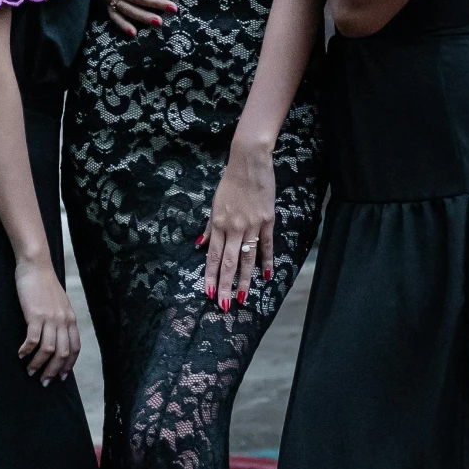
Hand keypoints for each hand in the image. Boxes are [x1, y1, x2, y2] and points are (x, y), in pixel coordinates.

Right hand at [14, 259, 80, 382]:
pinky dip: (26, 351)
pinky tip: (20, 354)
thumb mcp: (58, 303)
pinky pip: (32, 340)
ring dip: (38, 364)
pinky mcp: (35, 315)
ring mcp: (50, 318)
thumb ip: (60, 319)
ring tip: (29, 371)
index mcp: (70, 318)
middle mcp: (63, 320)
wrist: (36, 266)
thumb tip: (56, 336)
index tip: (62, 377)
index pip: (75, 347)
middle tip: (44, 382)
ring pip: (48, 350)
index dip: (69, 364)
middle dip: (53, 370)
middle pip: (63, 353)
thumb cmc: (44, 284)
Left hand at [199, 131, 274, 307]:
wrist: (249, 163)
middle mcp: (233, 228)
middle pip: (228, 262)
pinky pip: (266, 245)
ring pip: (246, 258)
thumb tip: (200, 245)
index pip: (213, 256)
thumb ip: (209, 227)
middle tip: (223, 306)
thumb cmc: (230, 182)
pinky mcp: (267, 221)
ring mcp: (251, 225)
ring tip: (241, 298)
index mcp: (218, 224)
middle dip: (225, 285)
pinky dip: (267, 261)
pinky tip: (266, 276)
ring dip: (243, 280)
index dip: (210, 276)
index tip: (208, 292)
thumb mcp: (215, 204)